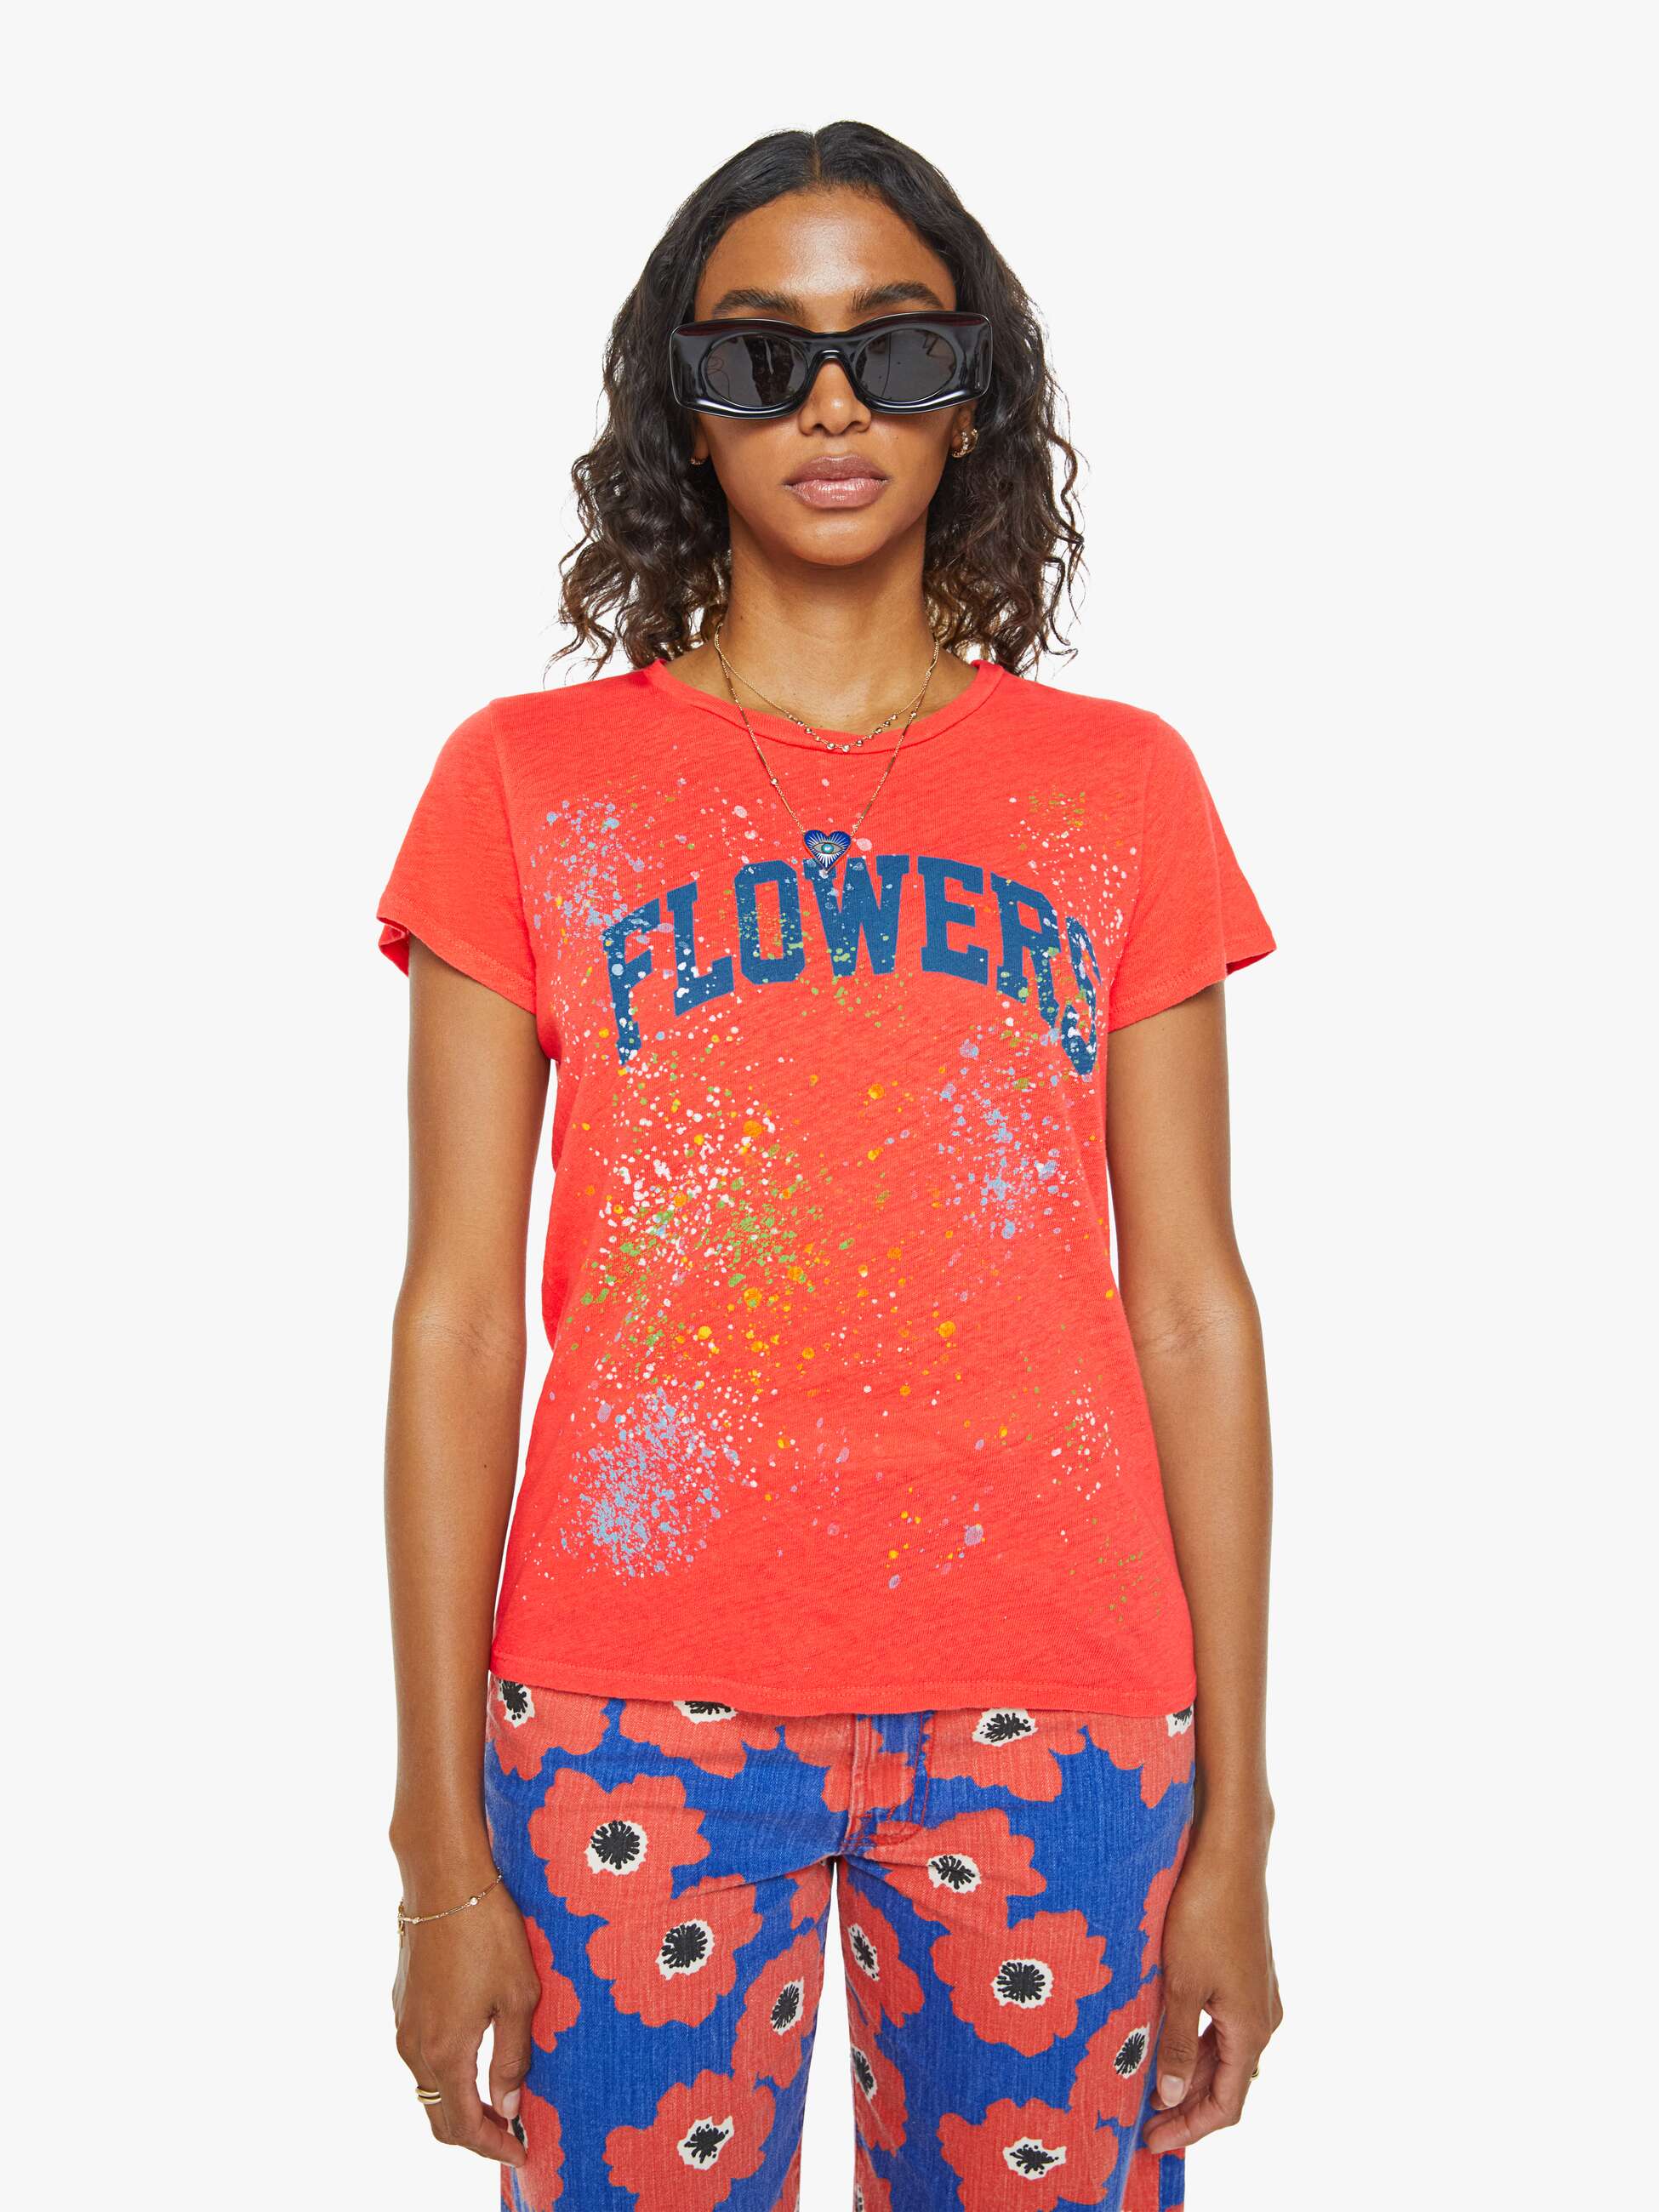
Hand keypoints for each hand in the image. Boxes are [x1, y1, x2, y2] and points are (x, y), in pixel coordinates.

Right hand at [393, 1876, 540, 2166]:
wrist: (443, 1879)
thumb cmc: (489, 1932)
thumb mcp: (518, 1995)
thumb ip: (513, 2057)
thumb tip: (509, 2108)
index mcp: (445, 2051)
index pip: (463, 2124)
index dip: (493, 2146)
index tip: (522, 2153)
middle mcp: (415, 2046)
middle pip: (438, 2116)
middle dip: (475, 2135)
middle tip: (513, 2136)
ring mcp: (404, 2024)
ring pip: (428, 2087)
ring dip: (459, 2104)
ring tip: (500, 2102)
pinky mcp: (403, 2003)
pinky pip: (422, 2058)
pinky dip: (447, 2075)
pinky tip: (476, 2061)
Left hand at [1142, 1834, 1282, 2154]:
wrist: (1229, 1855)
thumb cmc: (1203, 1914)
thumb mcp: (1181, 1984)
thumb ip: (1175, 2044)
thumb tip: (1169, 2097)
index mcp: (1251, 2029)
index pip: (1227, 2104)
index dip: (1189, 2128)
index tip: (1152, 2143)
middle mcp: (1263, 2018)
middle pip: (1226, 2082)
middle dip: (1185, 2106)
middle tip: (1142, 2125)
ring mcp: (1256, 1995)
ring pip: (1224, 2053)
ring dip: (1189, 2076)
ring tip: (1146, 2090)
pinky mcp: (1246, 1974)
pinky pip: (1223, 2026)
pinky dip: (1196, 2045)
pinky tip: (1165, 2042)